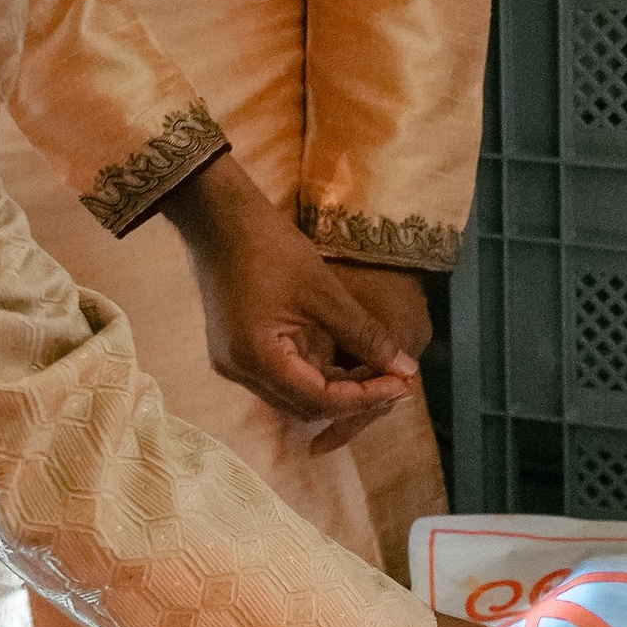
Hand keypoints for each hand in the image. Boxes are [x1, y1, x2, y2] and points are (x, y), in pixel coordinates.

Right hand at [157, 154, 416, 448]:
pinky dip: (316, 375)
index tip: (401, 384)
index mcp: (257, 358)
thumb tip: (405, 367)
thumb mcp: (325, 293)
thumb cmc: (271, 248)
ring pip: (295, 397)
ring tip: (375, 370)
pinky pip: (283, 378)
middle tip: (393, 378)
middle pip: (306, 407)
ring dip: (335, 389)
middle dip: (353, 398)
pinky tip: (346, 359)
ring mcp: (236, 365)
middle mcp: (240, 372)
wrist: (220, 219)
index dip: (364, 397)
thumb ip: (365, 335)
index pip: (319, 400)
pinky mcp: (238, 353)